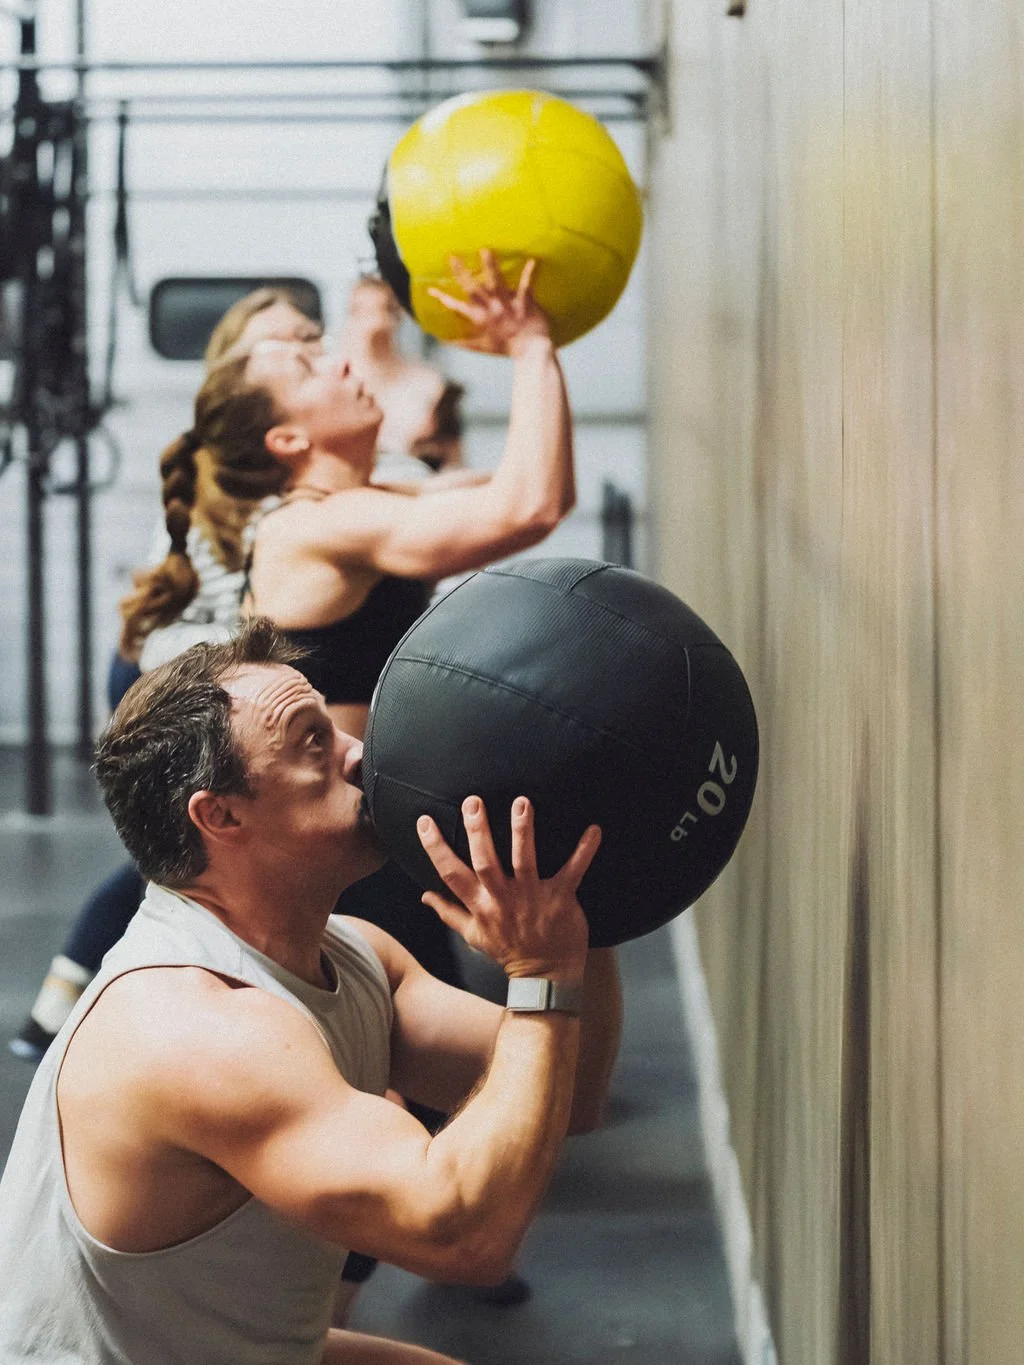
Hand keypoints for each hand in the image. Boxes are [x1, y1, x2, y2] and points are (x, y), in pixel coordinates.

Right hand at [417, 795, 599, 980]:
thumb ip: (449, 912)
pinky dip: (584, 851)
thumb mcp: (473, 935)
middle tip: (473, 802)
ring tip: (521, 803)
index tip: (425, 822)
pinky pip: (573, 871)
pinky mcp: (561, 899)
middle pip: (485, 861)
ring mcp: (532, 898)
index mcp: (480, 906)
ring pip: (524, 861)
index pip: (451, 873)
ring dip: (523, 832)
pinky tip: (594, 830)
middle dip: (478, 832)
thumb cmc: (508, 951)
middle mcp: (503, 899)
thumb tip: (424, 895)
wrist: (544, 977)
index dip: (436, 848)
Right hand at [427, 250, 551, 355]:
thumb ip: (465, 344)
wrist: (531, 354)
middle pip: (473, 289)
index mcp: (481, 319)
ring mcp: (508, 306)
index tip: (429, 289)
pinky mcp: (525, 305)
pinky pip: (526, 287)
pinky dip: (529, 274)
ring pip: (497, 284)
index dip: (443, 298)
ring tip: (485, 250)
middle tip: (452, 256)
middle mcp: (491, 310)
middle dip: (462, 273)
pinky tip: (532, 261)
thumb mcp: (483, 347)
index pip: (457, 307)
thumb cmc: (507, 349)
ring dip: (491, 267)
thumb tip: (447, 345)